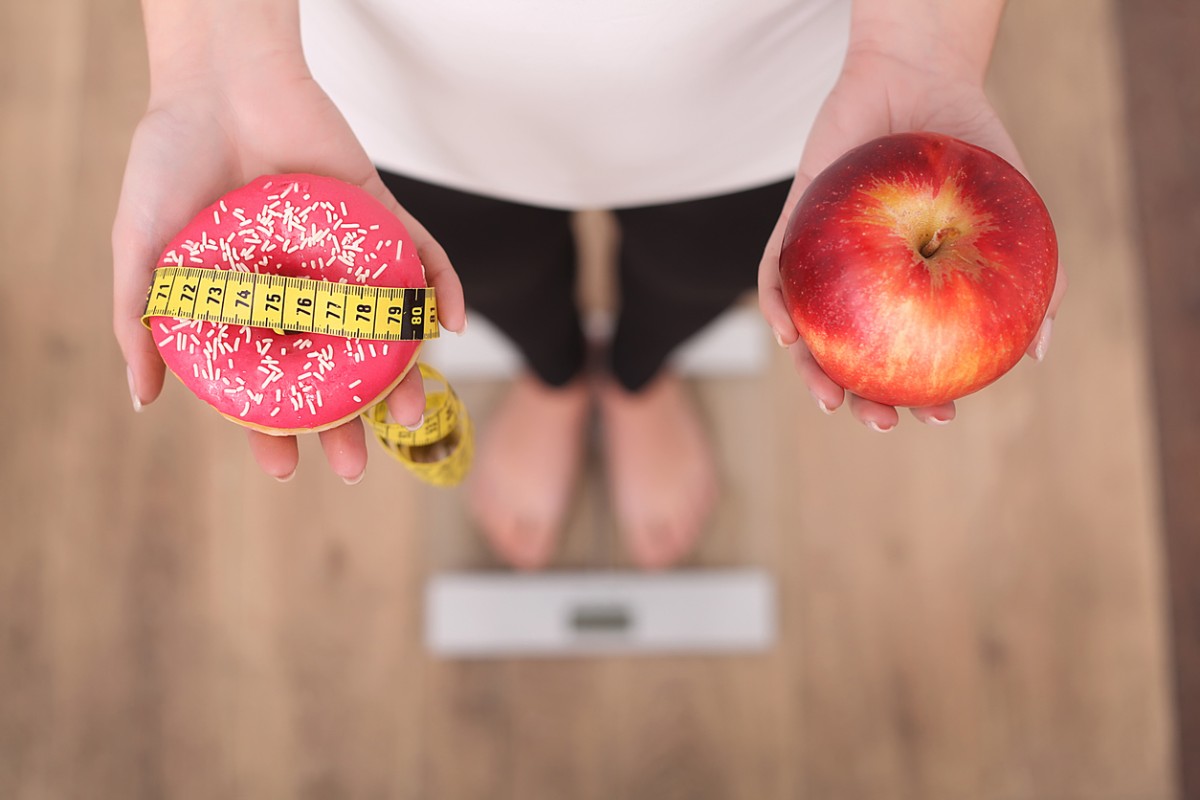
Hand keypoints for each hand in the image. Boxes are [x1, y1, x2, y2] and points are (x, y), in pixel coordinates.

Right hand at [113, 49, 464, 481]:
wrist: (216, 80)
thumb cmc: (170, 160)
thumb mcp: (141, 249)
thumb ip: (141, 321)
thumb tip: (142, 399)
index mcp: (249, 303)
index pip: (269, 382)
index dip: (273, 430)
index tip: (284, 469)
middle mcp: (301, 288)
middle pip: (331, 369)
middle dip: (345, 422)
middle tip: (353, 464)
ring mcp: (344, 255)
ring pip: (380, 327)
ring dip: (401, 374)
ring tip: (407, 418)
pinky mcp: (379, 215)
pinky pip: (421, 256)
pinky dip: (442, 289)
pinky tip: (450, 327)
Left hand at [758, 47, 1066, 430]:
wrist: (921, 78)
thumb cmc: (969, 148)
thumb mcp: (1015, 216)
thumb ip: (1034, 279)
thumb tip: (1038, 351)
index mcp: (909, 287)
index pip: (909, 355)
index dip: (921, 394)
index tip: (941, 417)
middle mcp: (863, 281)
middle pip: (853, 356)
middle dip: (861, 400)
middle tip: (883, 422)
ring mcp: (824, 258)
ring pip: (807, 329)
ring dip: (813, 372)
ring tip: (832, 400)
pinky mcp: (792, 224)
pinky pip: (774, 274)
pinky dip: (776, 307)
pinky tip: (788, 336)